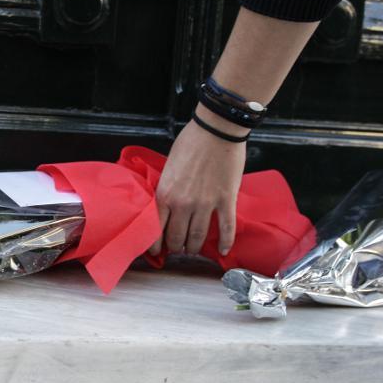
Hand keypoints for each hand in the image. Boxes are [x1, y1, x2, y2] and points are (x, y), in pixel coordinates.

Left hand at [149, 108, 246, 256]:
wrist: (215, 130)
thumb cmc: (190, 143)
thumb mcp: (169, 167)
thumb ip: (168, 189)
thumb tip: (168, 205)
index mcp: (165, 194)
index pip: (156, 228)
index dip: (156, 244)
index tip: (157, 251)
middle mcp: (183, 203)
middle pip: (177, 236)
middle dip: (176, 246)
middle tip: (178, 248)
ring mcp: (205, 204)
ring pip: (198, 236)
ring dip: (195, 247)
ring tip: (193, 250)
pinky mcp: (225, 200)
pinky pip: (226, 228)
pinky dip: (225, 242)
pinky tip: (222, 251)